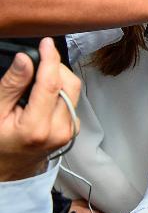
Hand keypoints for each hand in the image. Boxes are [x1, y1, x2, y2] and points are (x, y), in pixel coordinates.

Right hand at [0, 37, 81, 181]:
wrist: (8, 169)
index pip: (52, 83)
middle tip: (36, 64)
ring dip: (58, 78)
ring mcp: (69, 131)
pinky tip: (44, 94)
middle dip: (55, 67)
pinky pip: (72, 100)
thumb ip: (12, 86)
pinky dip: (61, 90)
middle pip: (69, 84)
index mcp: (37, 128)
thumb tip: (26, 59)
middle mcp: (60, 130)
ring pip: (74, 90)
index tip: (46, 43)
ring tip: (36, 82)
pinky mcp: (73, 129)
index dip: (51, 59)